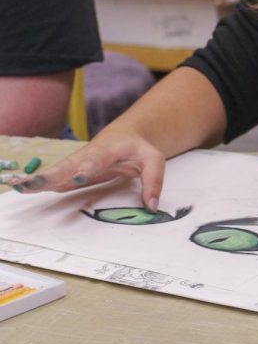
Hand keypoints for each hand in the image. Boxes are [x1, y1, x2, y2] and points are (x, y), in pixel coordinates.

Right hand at [13, 129, 165, 212]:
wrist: (125, 136)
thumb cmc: (137, 148)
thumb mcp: (154, 159)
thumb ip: (154, 180)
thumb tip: (151, 207)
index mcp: (106, 150)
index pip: (95, 160)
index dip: (86, 169)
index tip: (78, 177)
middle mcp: (86, 157)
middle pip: (67, 166)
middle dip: (51, 175)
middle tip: (34, 183)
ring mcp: (76, 165)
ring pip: (55, 173)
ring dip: (37, 181)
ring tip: (18, 187)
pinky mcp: (71, 174)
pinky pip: (54, 180)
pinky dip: (37, 184)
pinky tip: (20, 188)